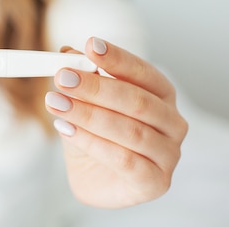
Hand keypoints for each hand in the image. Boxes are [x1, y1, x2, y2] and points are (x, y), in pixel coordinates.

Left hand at [45, 37, 187, 207]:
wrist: (95, 178)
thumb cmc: (96, 134)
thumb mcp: (83, 101)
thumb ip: (82, 76)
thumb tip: (68, 52)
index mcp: (162, 94)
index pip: (143, 72)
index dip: (117, 58)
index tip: (90, 46)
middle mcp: (173, 122)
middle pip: (137, 100)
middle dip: (96, 87)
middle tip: (62, 77)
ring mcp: (168, 154)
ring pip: (130, 130)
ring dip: (88, 114)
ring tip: (55, 103)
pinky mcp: (155, 182)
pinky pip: (124, 160)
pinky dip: (92, 142)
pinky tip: (66, 130)